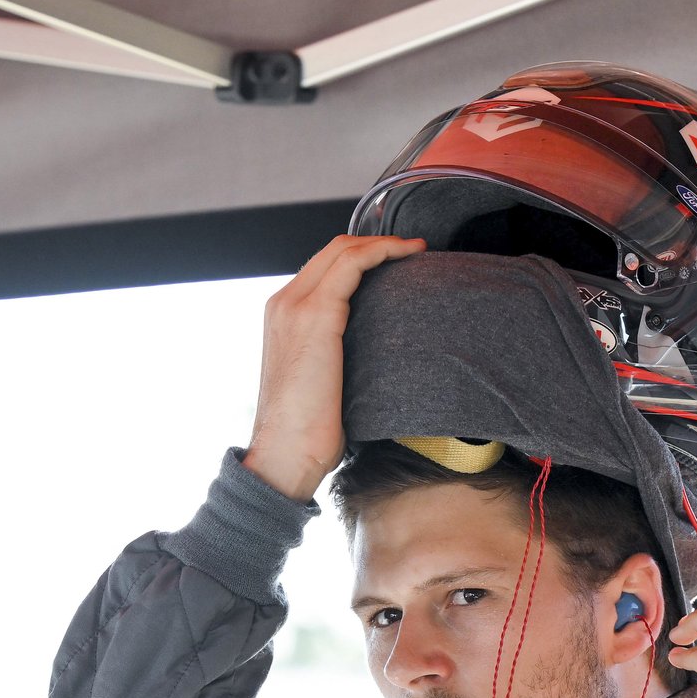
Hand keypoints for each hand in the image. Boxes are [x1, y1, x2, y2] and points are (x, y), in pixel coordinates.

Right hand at [243, 234, 423, 501]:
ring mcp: (296, 306)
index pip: (323, 267)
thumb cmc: (305, 433)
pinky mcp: (315, 315)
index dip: (362, 255)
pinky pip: (353, 264)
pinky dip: (383, 253)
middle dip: (376, 243)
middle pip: (333, 250)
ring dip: (384, 244)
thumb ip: (333, 355)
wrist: (284, 455)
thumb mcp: (318, 383)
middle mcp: (284, 303)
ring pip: (344, 250)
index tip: (396, 261)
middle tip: (413, 251)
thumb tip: (369, 354)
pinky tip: (409, 257)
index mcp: (281, 316)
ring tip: (415, 251)